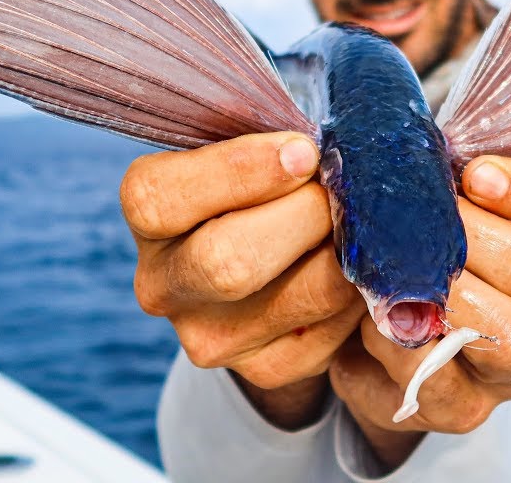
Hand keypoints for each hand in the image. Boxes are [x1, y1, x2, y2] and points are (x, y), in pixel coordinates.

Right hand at [122, 132, 364, 427]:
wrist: (273, 261)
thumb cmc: (264, 180)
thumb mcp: (250, 147)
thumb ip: (273, 142)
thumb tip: (329, 148)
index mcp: (148, 214)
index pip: (163, 198)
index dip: (240, 170)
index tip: (302, 151)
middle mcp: (163, 285)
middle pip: (230, 261)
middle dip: (305, 215)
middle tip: (340, 189)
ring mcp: (208, 337)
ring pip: (303, 294)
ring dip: (346, 251)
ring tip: (362, 220)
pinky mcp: (263, 368)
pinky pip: (332, 329)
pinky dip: (360, 290)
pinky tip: (359, 265)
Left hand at [327, 155, 510, 467]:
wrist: (361, 329)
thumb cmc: (416, 247)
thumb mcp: (447, 198)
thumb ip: (464, 176)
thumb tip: (449, 165)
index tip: (476, 174)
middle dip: (469, 235)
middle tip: (417, 216)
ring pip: (500, 329)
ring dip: (437, 291)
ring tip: (393, 268)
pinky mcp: (464, 409)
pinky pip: (433, 372)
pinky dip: (393, 337)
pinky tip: (372, 317)